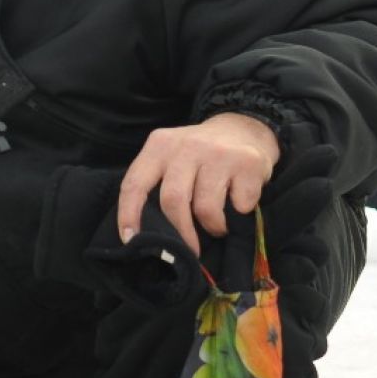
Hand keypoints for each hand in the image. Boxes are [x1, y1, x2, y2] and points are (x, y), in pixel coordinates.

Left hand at [117, 113, 280, 256]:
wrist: (244, 128)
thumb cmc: (199, 155)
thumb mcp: (170, 157)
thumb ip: (156, 184)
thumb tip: (144, 232)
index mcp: (159, 145)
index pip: (135, 184)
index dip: (128, 214)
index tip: (130, 239)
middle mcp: (186, 146)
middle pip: (173, 200)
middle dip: (180, 232)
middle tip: (189, 249)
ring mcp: (218, 153)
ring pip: (206, 208)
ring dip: (213, 226)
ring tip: (216, 225)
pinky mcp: (248, 163)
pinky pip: (239, 205)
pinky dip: (239, 213)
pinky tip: (239, 203)